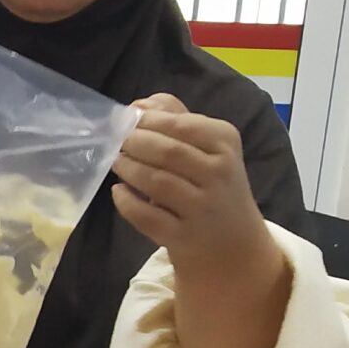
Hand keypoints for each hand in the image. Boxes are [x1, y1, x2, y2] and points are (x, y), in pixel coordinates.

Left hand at [110, 95, 272, 269]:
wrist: (233, 242)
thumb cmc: (213, 184)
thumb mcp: (207, 146)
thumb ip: (175, 118)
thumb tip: (138, 105)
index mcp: (226, 143)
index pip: (182, 125)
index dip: (148, 121)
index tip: (127, 120)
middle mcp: (219, 174)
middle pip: (167, 152)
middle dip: (134, 143)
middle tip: (117, 141)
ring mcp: (202, 208)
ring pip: (156, 182)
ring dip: (128, 168)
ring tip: (116, 161)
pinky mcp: (182, 236)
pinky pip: (146, 215)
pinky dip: (126, 201)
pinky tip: (119, 191)